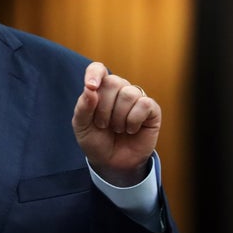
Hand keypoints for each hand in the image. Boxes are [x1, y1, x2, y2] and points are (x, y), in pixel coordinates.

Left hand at [71, 62, 160, 186]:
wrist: (111, 163)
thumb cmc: (95, 141)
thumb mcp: (82, 126)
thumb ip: (83, 107)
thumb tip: (90, 89)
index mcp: (99, 89)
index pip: (98, 69)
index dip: (95, 74)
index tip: (91, 87)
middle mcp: (118, 89)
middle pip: (113, 82)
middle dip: (104, 108)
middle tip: (103, 125)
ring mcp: (136, 98)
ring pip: (129, 93)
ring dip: (119, 117)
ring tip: (117, 128)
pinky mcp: (151, 109)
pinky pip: (144, 104)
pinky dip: (133, 120)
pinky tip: (131, 130)